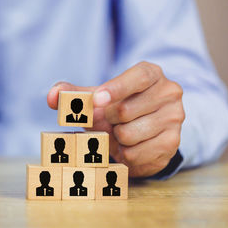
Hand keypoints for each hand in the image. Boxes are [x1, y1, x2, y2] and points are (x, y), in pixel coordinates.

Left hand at [47, 62, 184, 176]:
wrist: (143, 130)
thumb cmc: (116, 108)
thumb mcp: (97, 98)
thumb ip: (74, 94)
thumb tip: (52, 96)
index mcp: (151, 74)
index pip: (138, 77)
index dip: (116, 88)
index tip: (97, 100)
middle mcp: (169, 92)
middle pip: (126, 111)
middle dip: (108, 120)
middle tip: (111, 121)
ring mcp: (174, 118)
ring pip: (130, 134)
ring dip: (116, 138)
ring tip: (121, 132)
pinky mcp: (173, 142)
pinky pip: (136, 154)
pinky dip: (124, 153)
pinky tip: (129, 145)